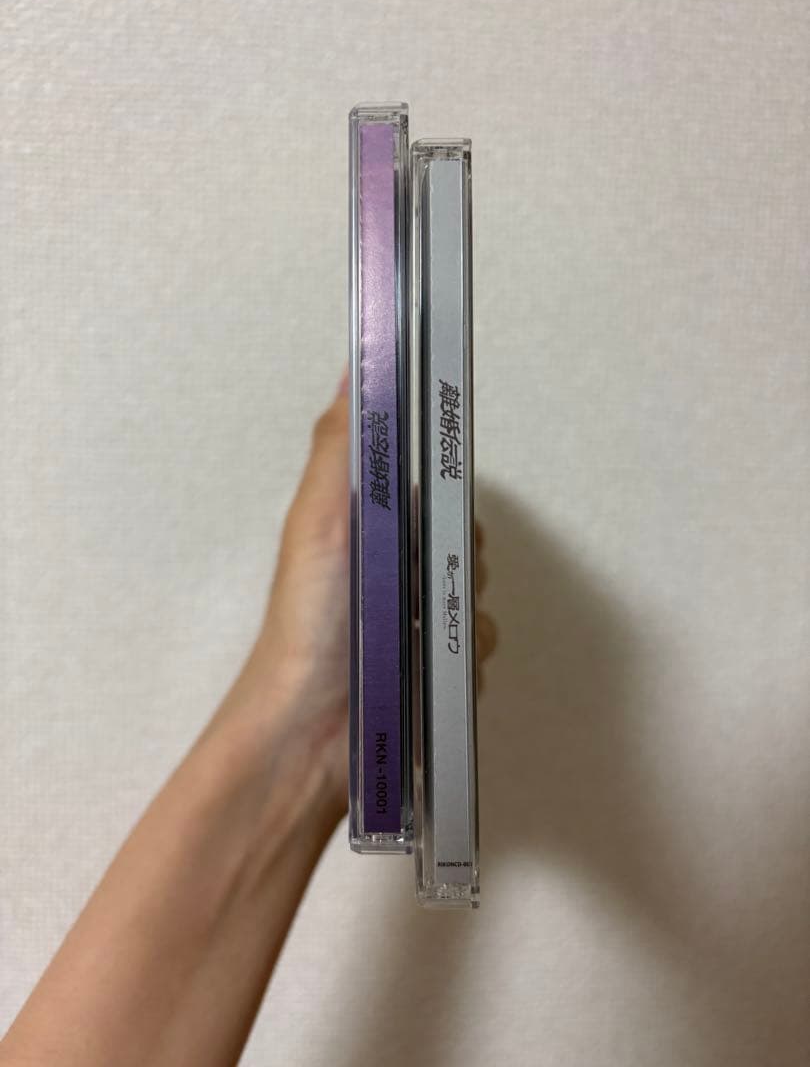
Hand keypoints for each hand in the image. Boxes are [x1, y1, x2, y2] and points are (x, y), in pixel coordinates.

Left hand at [225, 374, 495, 828]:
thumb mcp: (317, 520)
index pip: (427, 484)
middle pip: (461, 536)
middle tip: (423, 576)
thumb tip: (357, 365)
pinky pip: (479, 644)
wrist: (309, 731)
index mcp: (366, 527)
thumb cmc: (307, 620)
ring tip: (420, 631)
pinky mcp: (434, 665)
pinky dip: (464, 656)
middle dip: (456, 554)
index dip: (443, 485)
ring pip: (476, 592)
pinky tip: (432, 669)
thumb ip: (342, 446)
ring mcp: (414, 618)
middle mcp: (394, 568)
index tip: (447, 492)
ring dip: (460, 611)